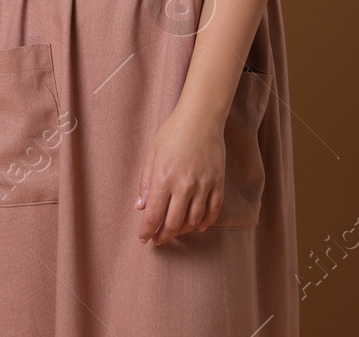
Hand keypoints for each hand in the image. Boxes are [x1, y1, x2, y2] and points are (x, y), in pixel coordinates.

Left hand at [136, 102, 225, 245]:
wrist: (201, 118)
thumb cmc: (173, 133)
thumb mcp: (152, 154)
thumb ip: (146, 182)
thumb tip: (140, 206)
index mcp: (164, 179)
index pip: (153, 216)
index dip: (147, 231)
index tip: (144, 238)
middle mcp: (184, 186)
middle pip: (173, 223)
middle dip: (163, 236)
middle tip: (158, 240)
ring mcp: (203, 186)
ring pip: (193, 220)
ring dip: (182, 231)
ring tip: (175, 232)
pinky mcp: (217, 183)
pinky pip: (213, 210)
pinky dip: (205, 222)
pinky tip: (198, 226)